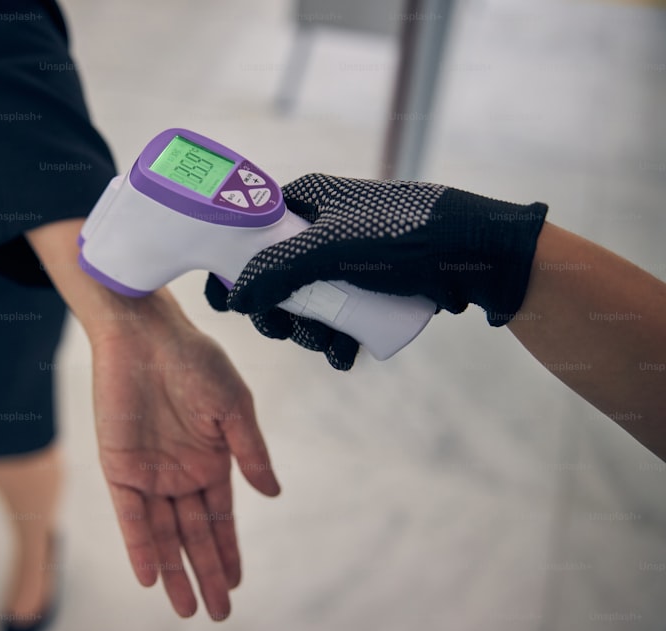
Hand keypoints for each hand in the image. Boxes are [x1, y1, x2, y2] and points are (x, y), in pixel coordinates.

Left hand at [90, 309, 279, 619]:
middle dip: (206, 573)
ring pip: (163, 534)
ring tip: (186, 609)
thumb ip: (250, 452)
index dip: (227, 552)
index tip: (235, 585)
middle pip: (194, 535)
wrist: (144, 334)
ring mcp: (149, 473)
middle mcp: (180, 473)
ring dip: (174, 571)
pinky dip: (140, 546)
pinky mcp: (120, 467)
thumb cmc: (194, 361)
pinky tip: (152, 576)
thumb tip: (274, 494)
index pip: (220, 518)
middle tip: (218, 614)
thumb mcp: (234, 407)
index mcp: (211, 460)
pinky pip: (130, 516)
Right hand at [207, 173, 547, 368]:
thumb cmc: (404, 237)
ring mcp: (346, 257)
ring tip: (328, 347)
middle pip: (275, 275)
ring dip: (309, 332)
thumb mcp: (331, 248)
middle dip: (279, 312)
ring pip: (308, 301)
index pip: (249, 231)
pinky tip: (345, 356)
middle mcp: (321, 226)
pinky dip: (336, 338)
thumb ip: (278, 269)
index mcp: (305, 201)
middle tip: (284, 333)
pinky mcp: (370, 284)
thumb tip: (235, 300)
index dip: (233, 266)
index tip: (225, 302)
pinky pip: (339, 314)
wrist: (478, 256)